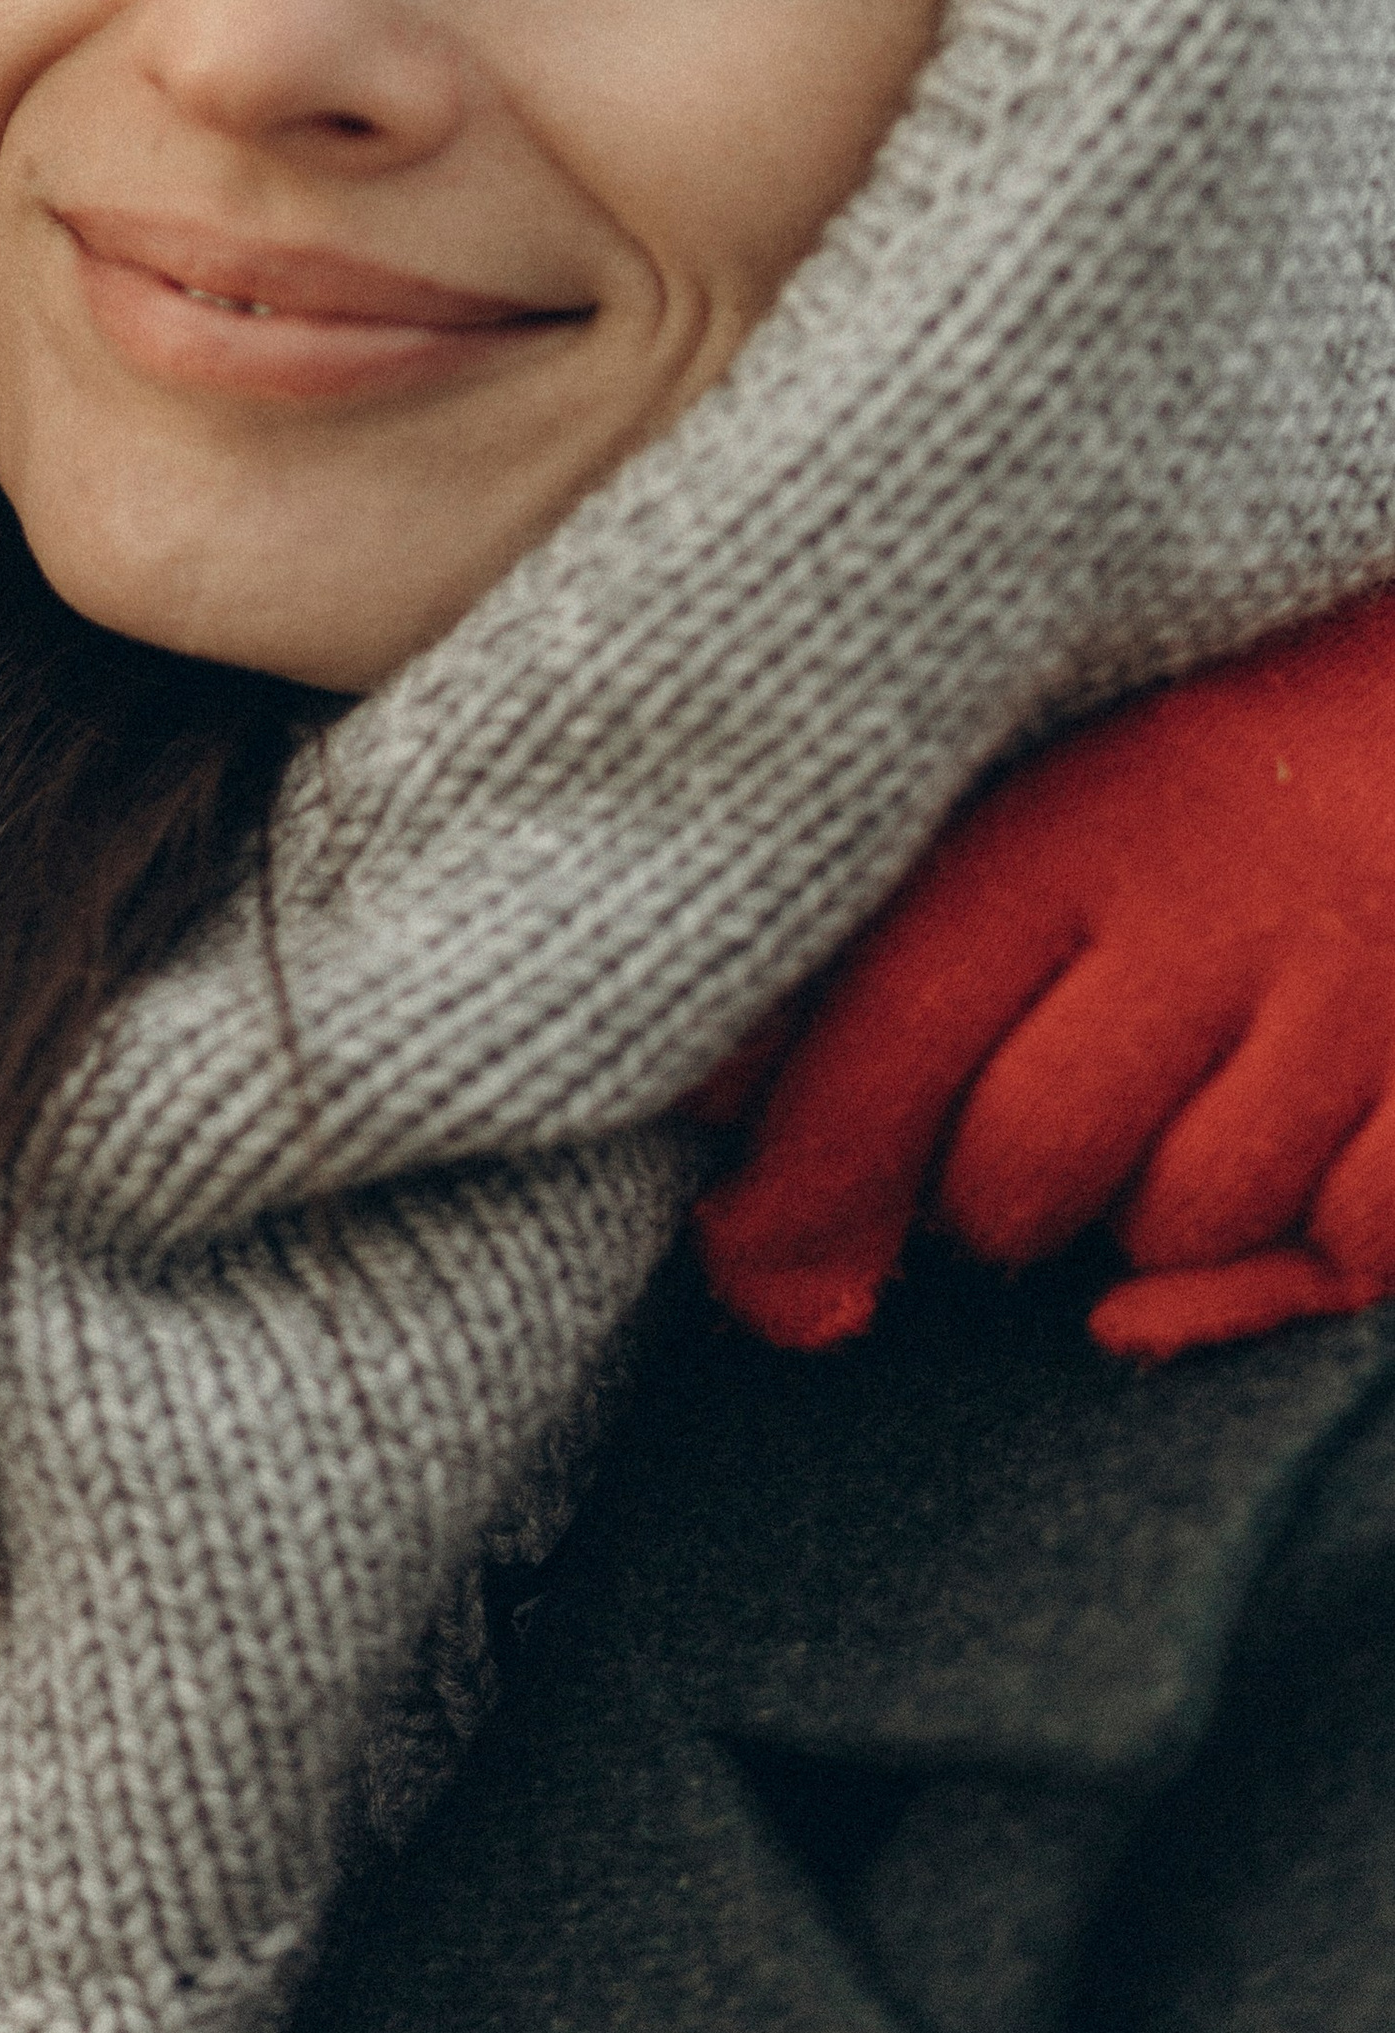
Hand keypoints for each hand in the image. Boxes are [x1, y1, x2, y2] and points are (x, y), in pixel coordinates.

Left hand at [696, 588, 1394, 1362]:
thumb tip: (703, 1098)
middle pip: (1016, 1180)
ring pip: (1172, 1235)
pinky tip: (1273, 1164)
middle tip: (996, 1131)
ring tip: (1148, 1113)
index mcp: (1066, 828)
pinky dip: (1282, 1260)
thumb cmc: (1174, 771)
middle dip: (975, 1197)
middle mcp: (1217, 914)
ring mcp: (1360, 1007)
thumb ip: (856, 943)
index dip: (795, 1187)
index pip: (885, 1047)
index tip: (746, 1254)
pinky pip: (1338, 1261)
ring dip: (1131, 1221)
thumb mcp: (1005, 802)